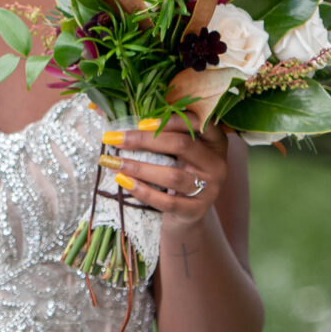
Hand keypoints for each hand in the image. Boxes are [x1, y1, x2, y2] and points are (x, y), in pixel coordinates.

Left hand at [101, 114, 227, 233]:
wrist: (185, 214)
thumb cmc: (176, 172)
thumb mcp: (175, 151)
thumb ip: (157, 132)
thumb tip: (113, 116)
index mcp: (215, 141)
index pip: (198, 122)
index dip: (170, 120)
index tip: (140, 122)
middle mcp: (217, 163)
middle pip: (182, 145)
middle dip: (144, 140)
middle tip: (116, 139)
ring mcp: (210, 189)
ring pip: (172, 175)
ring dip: (139, 167)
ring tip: (114, 162)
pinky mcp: (196, 211)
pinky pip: (167, 202)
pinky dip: (143, 191)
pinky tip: (123, 181)